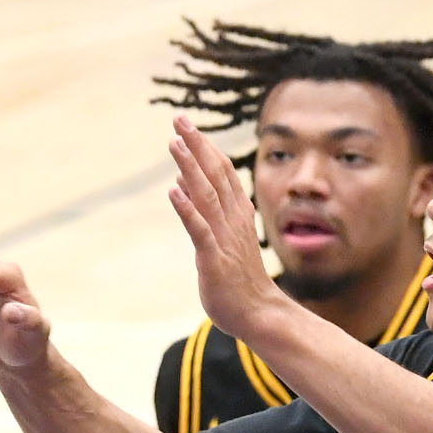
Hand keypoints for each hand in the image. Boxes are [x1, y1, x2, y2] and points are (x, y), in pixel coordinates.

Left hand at [166, 116, 287, 342]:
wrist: (259, 314)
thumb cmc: (238, 279)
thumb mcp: (220, 238)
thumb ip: (203, 211)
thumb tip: (181, 182)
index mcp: (235, 214)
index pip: (221, 172)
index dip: (205, 146)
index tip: (187, 124)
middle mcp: (231, 220)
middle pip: (214, 175)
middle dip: (196, 146)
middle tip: (179, 118)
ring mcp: (224, 238)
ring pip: (206, 196)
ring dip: (190, 168)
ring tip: (174, 144)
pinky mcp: (214, 259)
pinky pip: (200, 230)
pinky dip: (187, 209)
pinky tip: (173, 192)